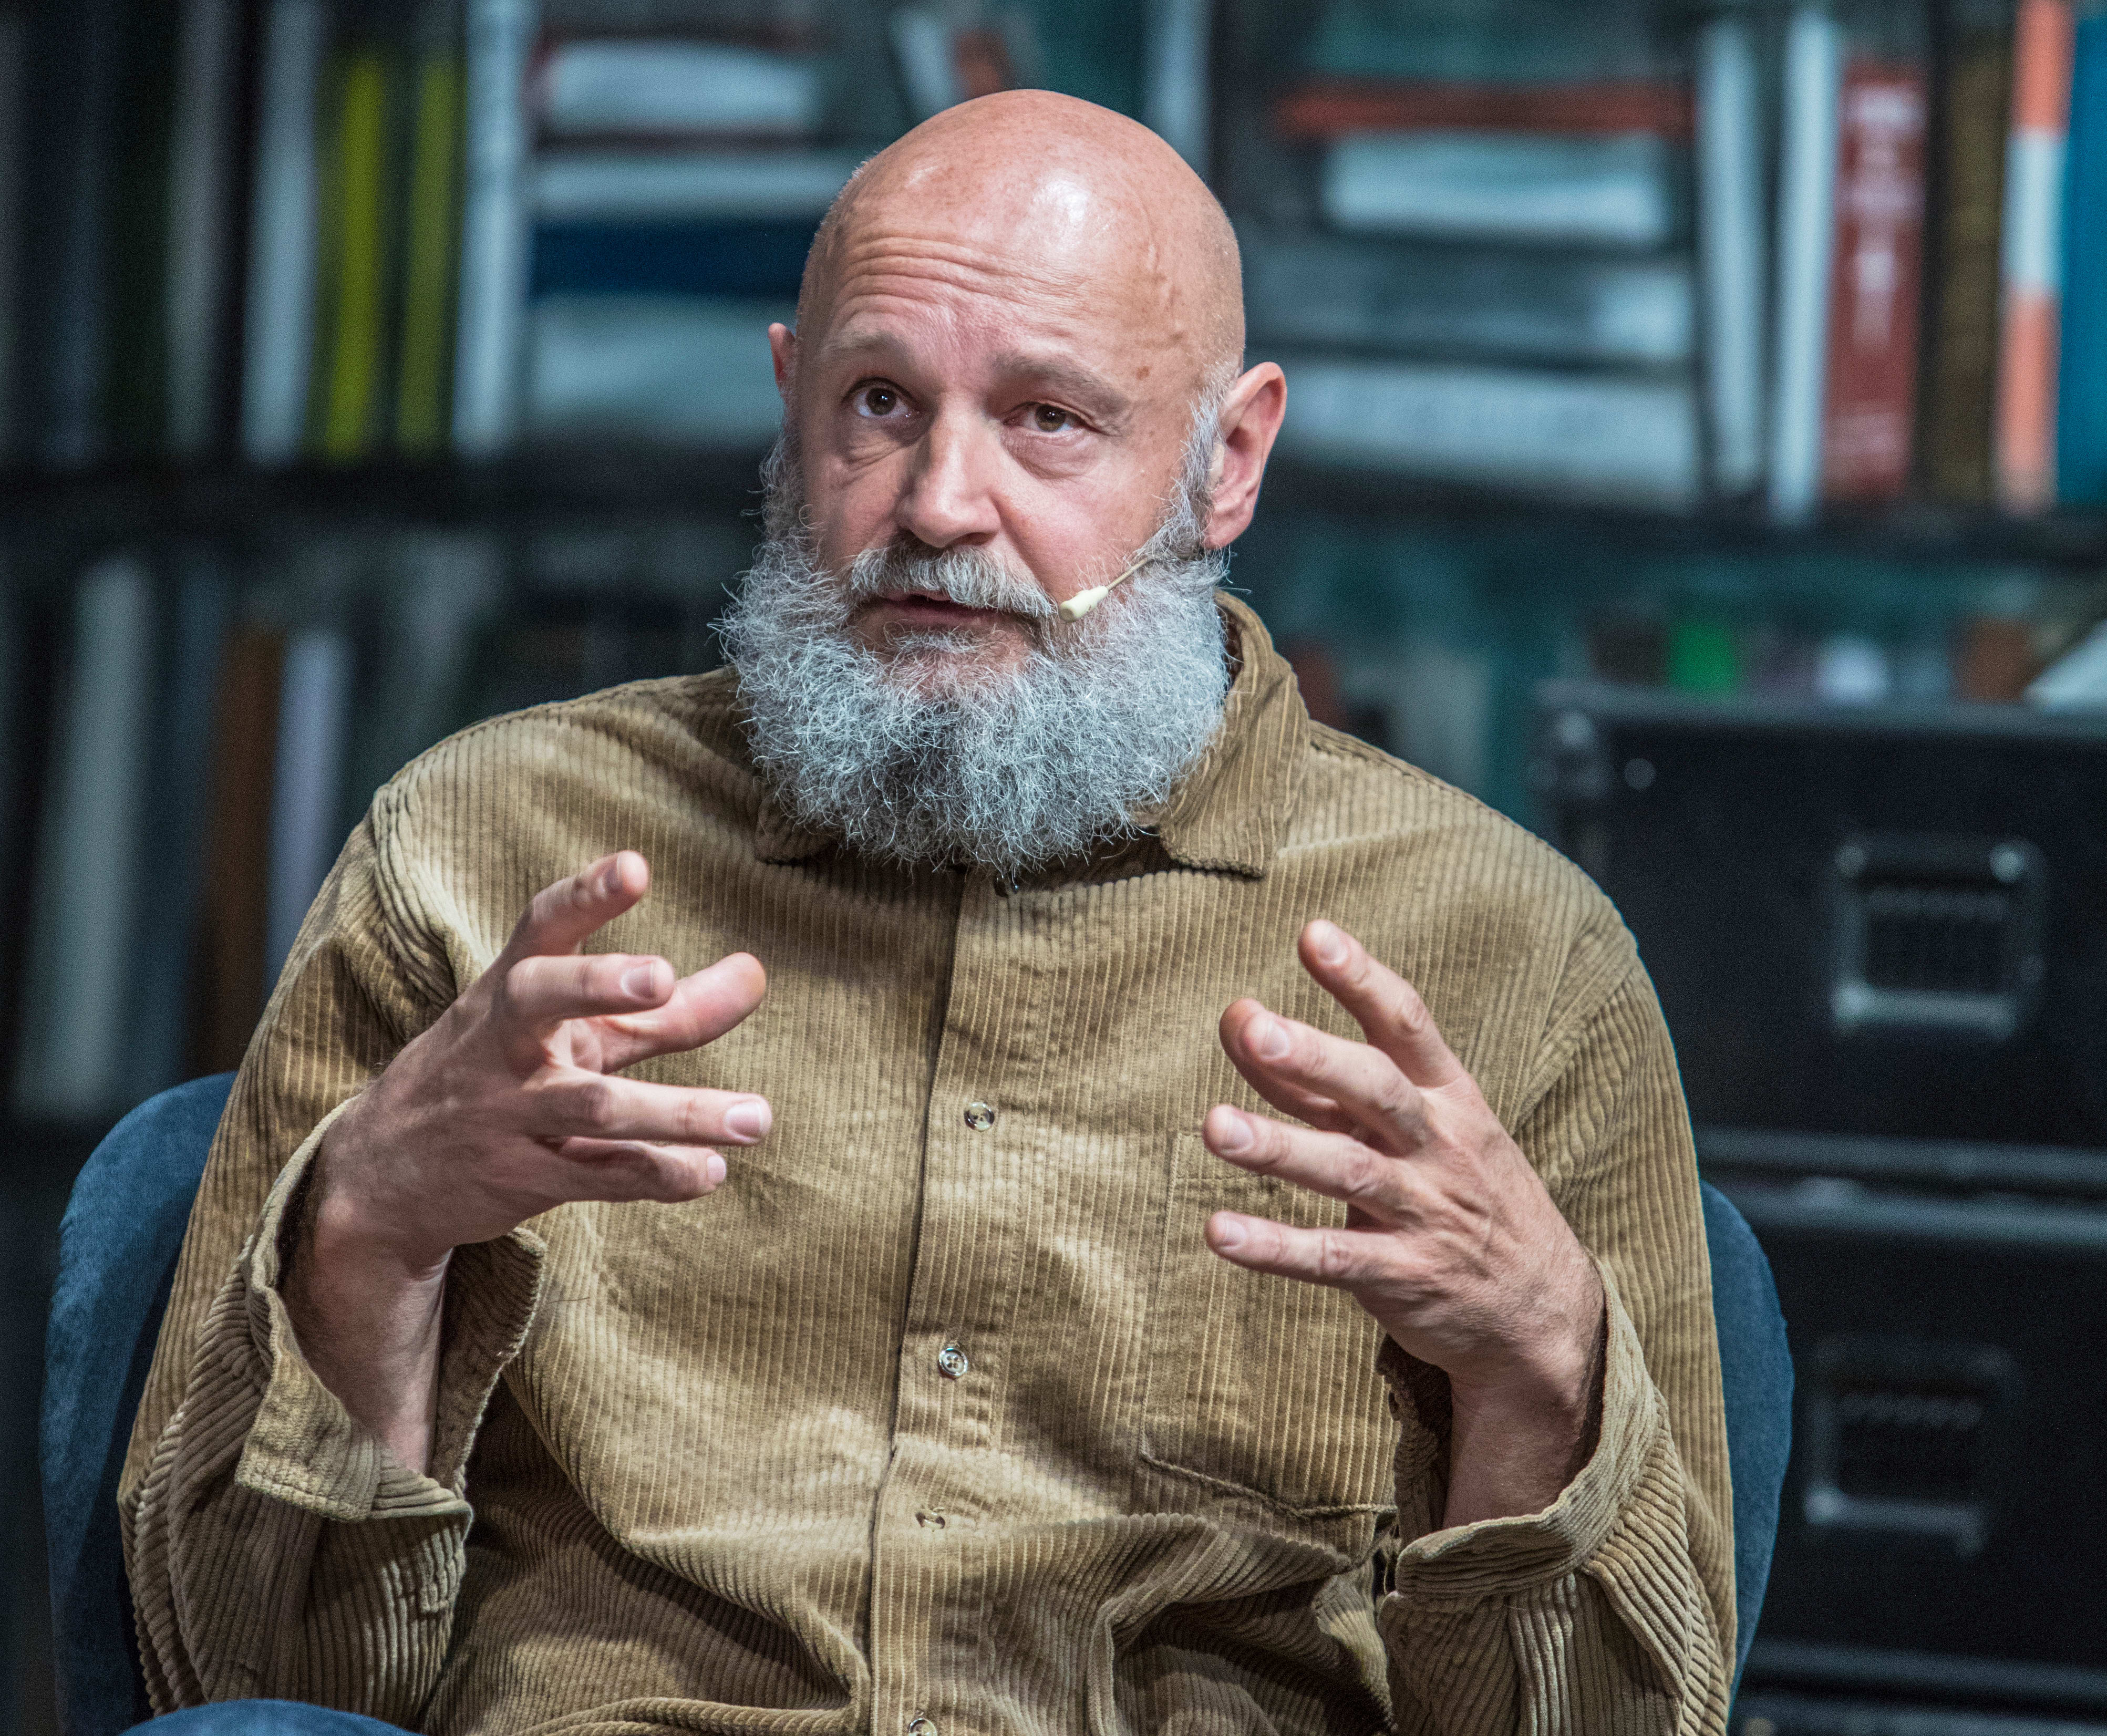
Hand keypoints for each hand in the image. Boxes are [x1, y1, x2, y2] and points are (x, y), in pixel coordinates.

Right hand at [288, 851, 767, 1471]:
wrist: (384, 1172)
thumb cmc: (504, 1072)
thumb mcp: (572, 1031)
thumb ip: (666, 1009)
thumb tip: (757, 973)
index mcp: (510, 989)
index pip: (542, 928)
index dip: (586, 896)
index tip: (634, 865)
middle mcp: (503, 1044)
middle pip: (538, 1002)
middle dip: (595, 985)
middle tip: (660, 978)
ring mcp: (509, 1113)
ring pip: (591, 1105)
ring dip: (679, 1113)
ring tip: (757, 1117)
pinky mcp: (522, 1178)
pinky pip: (595, 1175)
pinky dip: (655, 1174)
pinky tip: (710, 1172)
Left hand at [1205, 920, 1603, 1526]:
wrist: (1542, 1310)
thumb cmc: (1459, 1191)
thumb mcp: (1417, 1126)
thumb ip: (1323, 1083)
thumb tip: (1241, 1021)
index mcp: (1448, 1096)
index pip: (1407, 1024)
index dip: (1361, 979)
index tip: (1313, 934)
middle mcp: (1438, 1145)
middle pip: (1376, 1090)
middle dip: (1315, 1058)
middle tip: (1253, 1027)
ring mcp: (1423, 1212)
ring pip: (1348, 1172)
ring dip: (1279, 1149)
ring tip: (1214, 1129)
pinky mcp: (1403, 1276)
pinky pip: (1333, 1259)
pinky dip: (1275, 1247)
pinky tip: (1219, 1231)